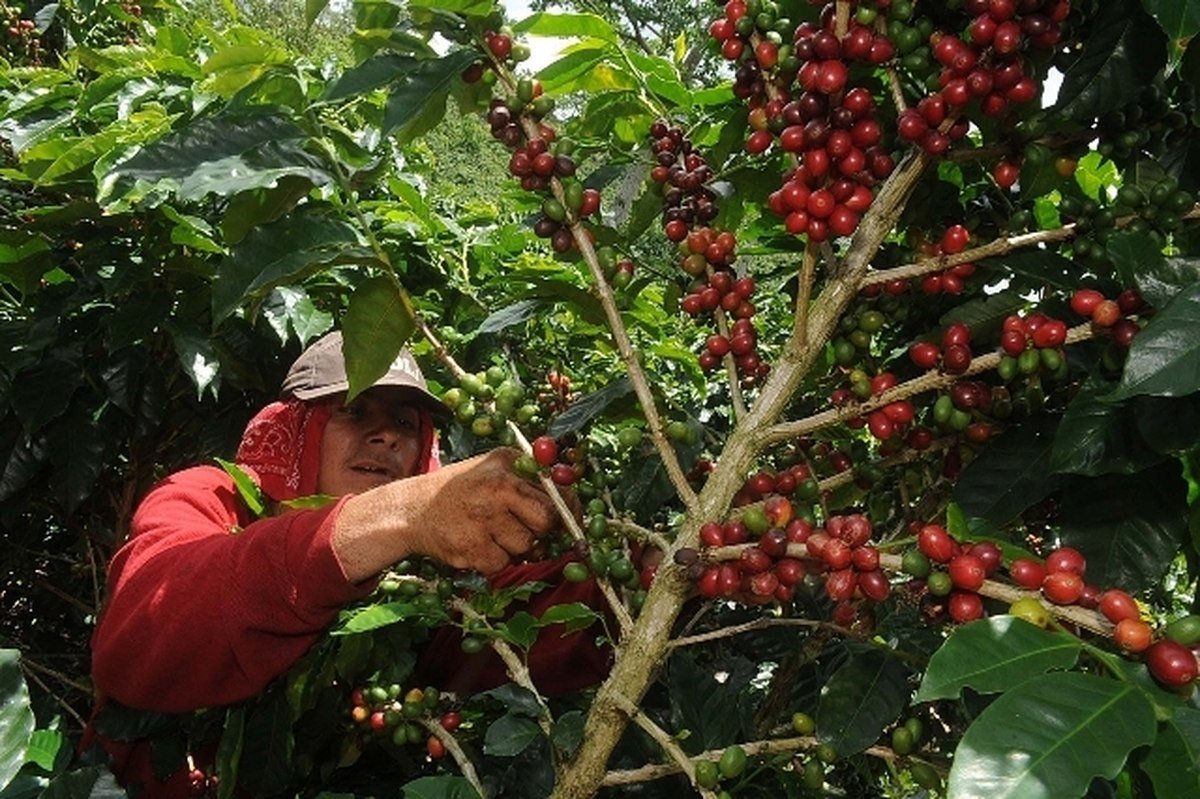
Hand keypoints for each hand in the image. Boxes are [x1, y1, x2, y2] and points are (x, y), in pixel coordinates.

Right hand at [333, 447, 576, 579]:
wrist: (410, 509)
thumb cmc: (462, 491)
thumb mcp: (494, 469)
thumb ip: (530, 479)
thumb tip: (571, 503)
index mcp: (508, 463)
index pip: (557, 492)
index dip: (568, 512)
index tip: (570, 523)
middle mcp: (497, 486)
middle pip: (546, 521)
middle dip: (540, 532)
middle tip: (523, 530)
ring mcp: (483, 517)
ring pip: (525, 546)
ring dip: (512, 548)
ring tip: (488, 533)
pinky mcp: (471, 547)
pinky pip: (501, 564)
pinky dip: (492, 561)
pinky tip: (474, 544)